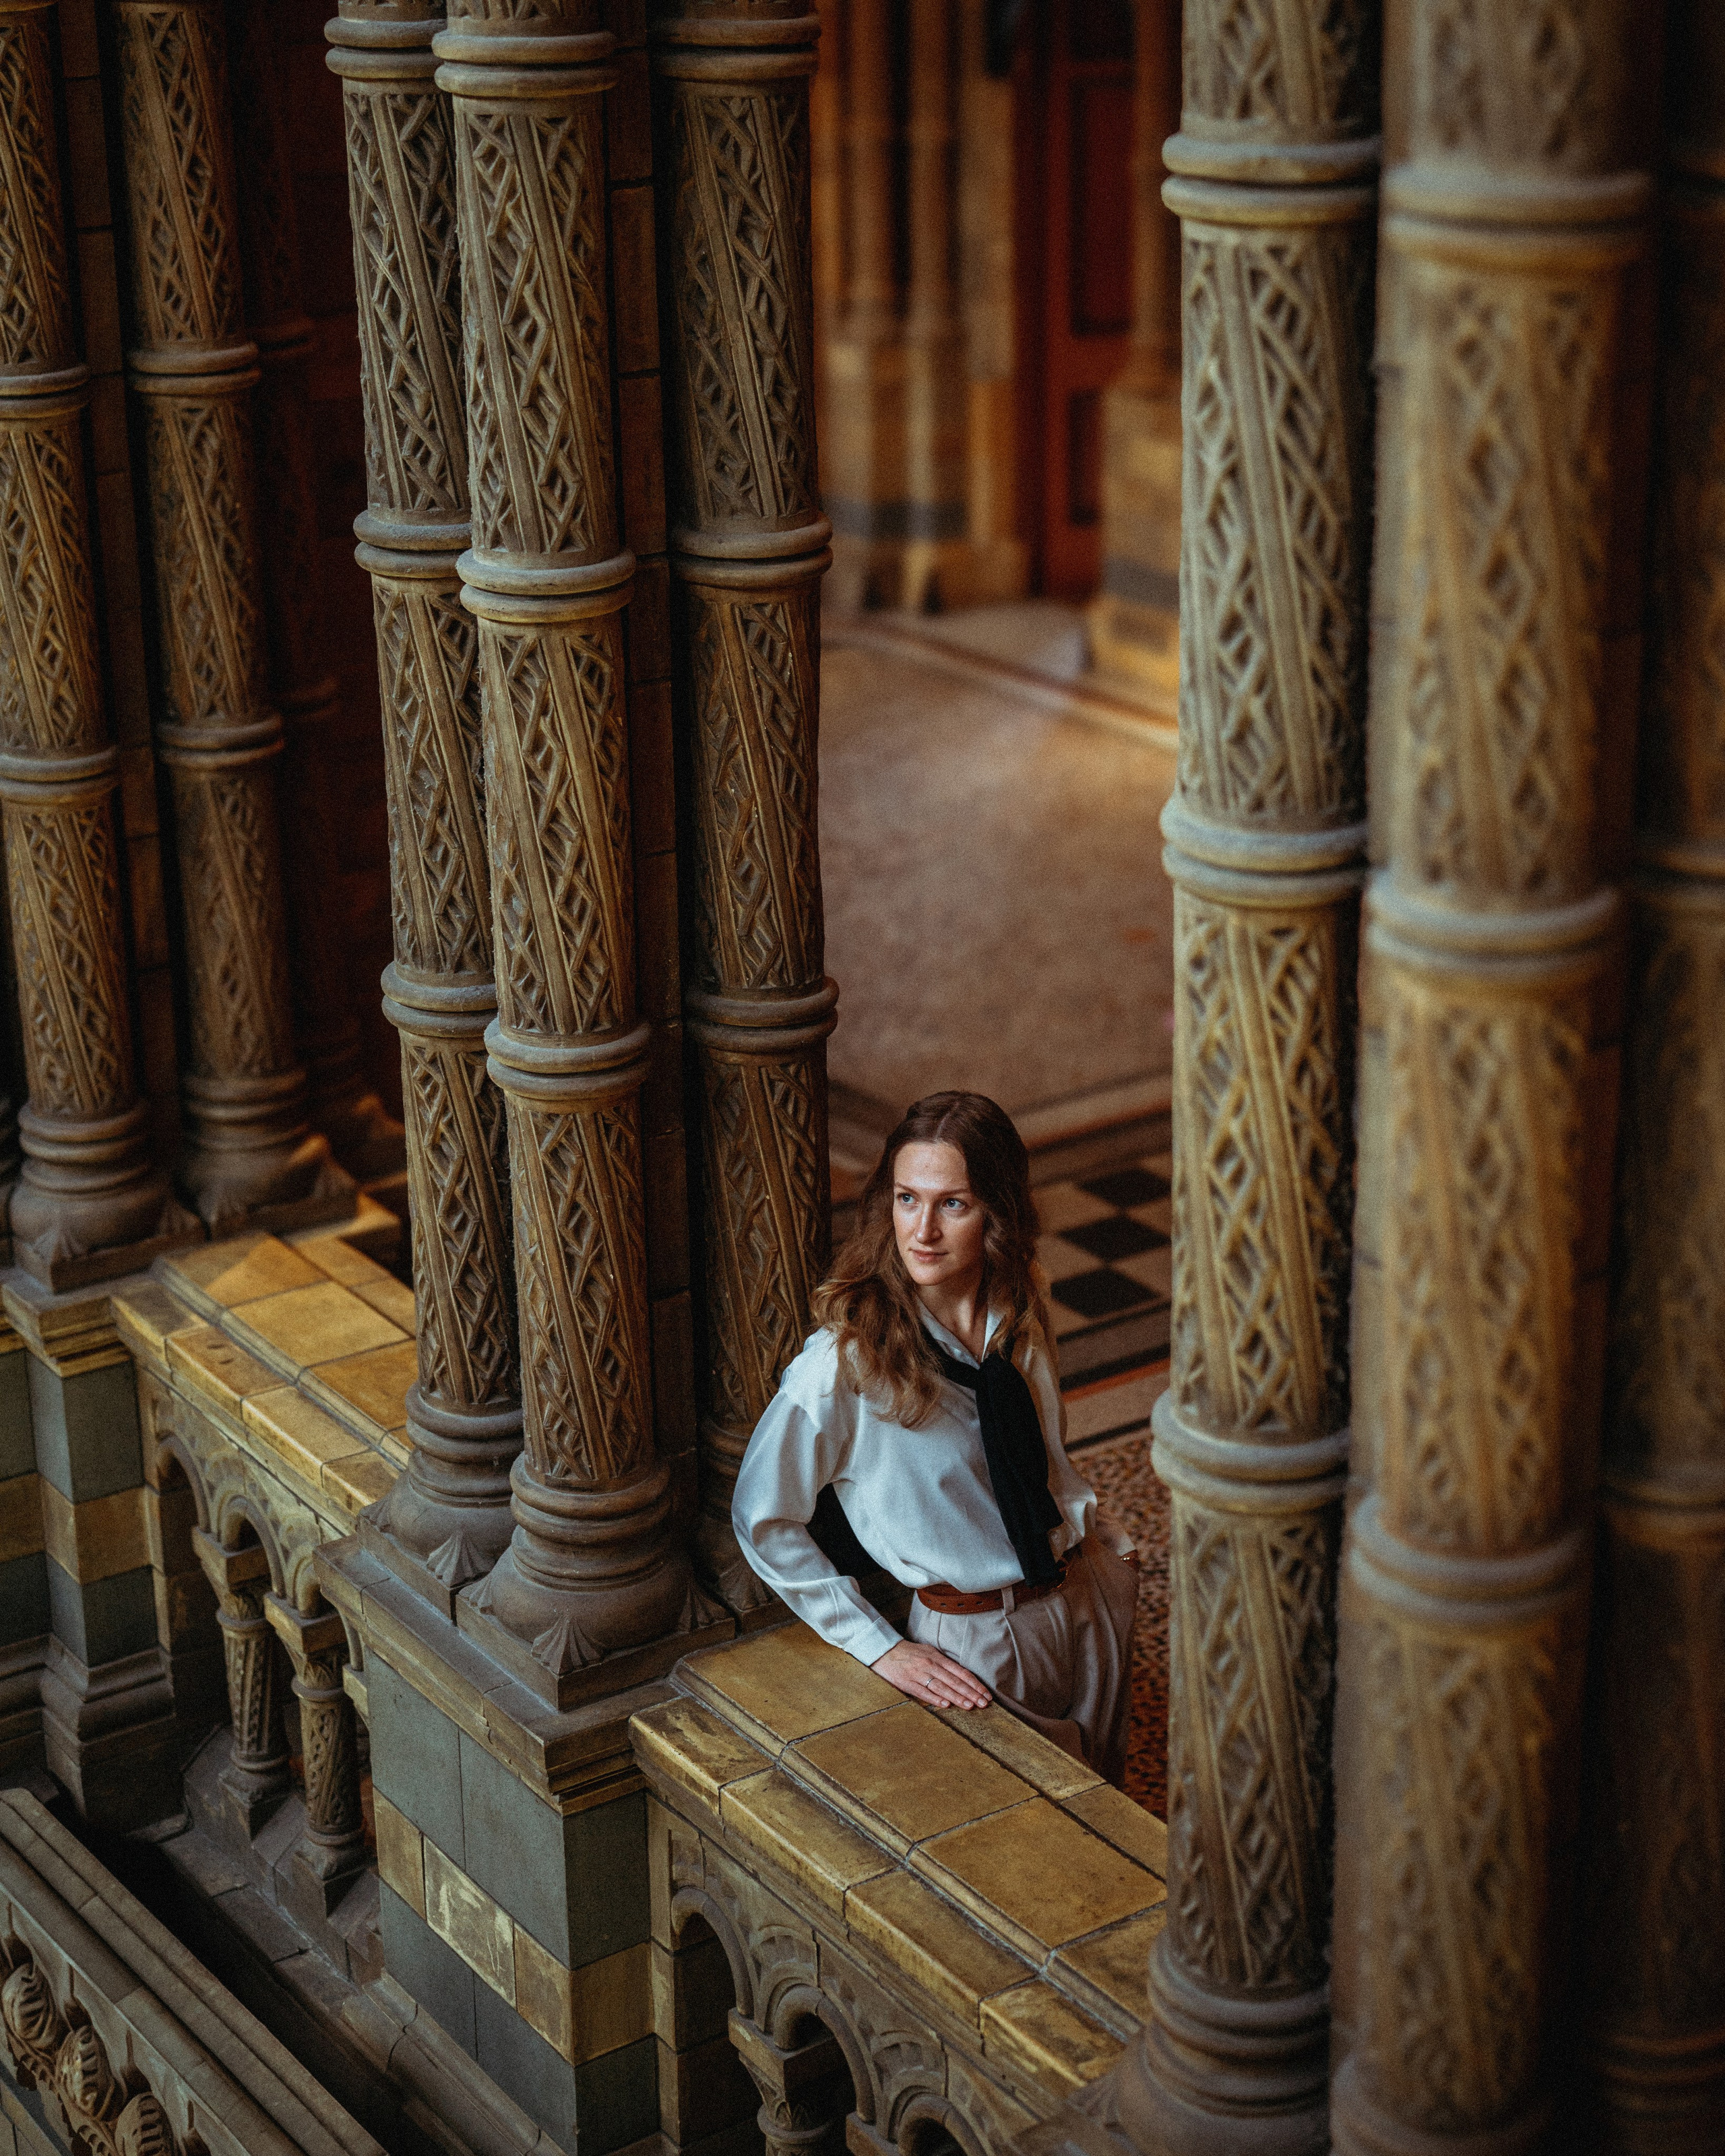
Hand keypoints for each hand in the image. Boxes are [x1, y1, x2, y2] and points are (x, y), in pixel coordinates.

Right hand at [870, 1641, 991, 1710]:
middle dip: (971, 1693)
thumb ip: (945, 1665)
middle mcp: (930, 1665)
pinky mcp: (907, 1683)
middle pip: (954, 1681)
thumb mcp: (929, 1653)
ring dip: (957, 1697)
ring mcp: (918, 1674)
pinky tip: (946, 1706)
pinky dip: (935, 1699)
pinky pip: (923, 1692)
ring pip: (942, 1687)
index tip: (986, 1694)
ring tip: (970, 1706)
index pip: (961, 1672)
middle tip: (984, 1703)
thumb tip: (963, 1678)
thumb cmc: (910, 1654)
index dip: (975, 1684)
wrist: (885, 1651)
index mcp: (937, 1657)